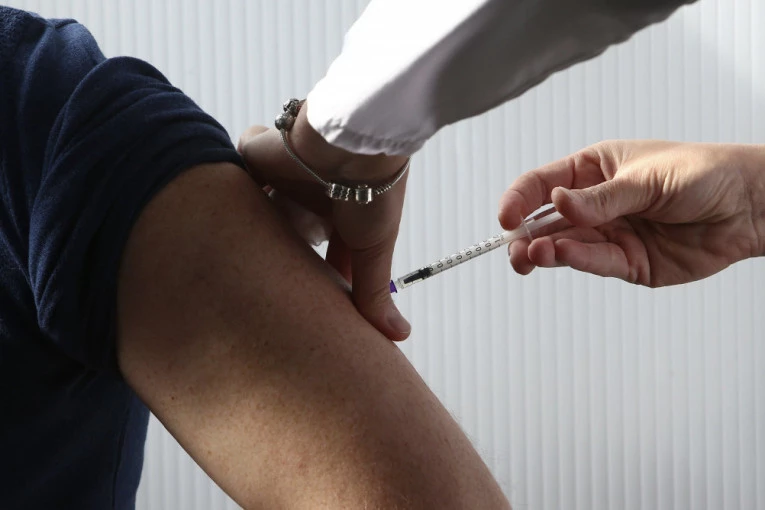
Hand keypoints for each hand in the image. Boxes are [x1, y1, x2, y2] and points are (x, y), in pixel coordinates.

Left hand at [238, 103, 411, 340]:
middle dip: (276, 254)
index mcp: (340, 215)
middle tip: (261, 286)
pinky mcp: (257, 157)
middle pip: (286, 231)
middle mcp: (310, 196)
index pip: (328, 253)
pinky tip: (214, 212)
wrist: (351, 142)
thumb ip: (374, 293)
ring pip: (256, 203)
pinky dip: (226, 183)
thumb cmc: (372, 191)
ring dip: (249, 221)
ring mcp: (282, 177)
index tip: (309, 306)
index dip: (318, 277)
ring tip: (230, 256)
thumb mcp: (373, 248)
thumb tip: (400, 336)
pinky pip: (233, 170)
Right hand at [498, 140, 764, 285]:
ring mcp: (610, 235)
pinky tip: (562, 255)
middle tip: (515, 248)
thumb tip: (557, 203)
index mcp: (594, 170)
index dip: (519, 200)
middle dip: (524, 235)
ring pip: (565, 246)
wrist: (752, 206)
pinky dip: (577, 261)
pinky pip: (596, 263)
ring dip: (546, 251)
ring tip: (533, 254)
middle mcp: (596, 204)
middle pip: (546, 221)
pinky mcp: (628, 263)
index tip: (505, 217)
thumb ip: (602, 197)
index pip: (542, 184)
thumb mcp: (648, 178)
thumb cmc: (705, 174)